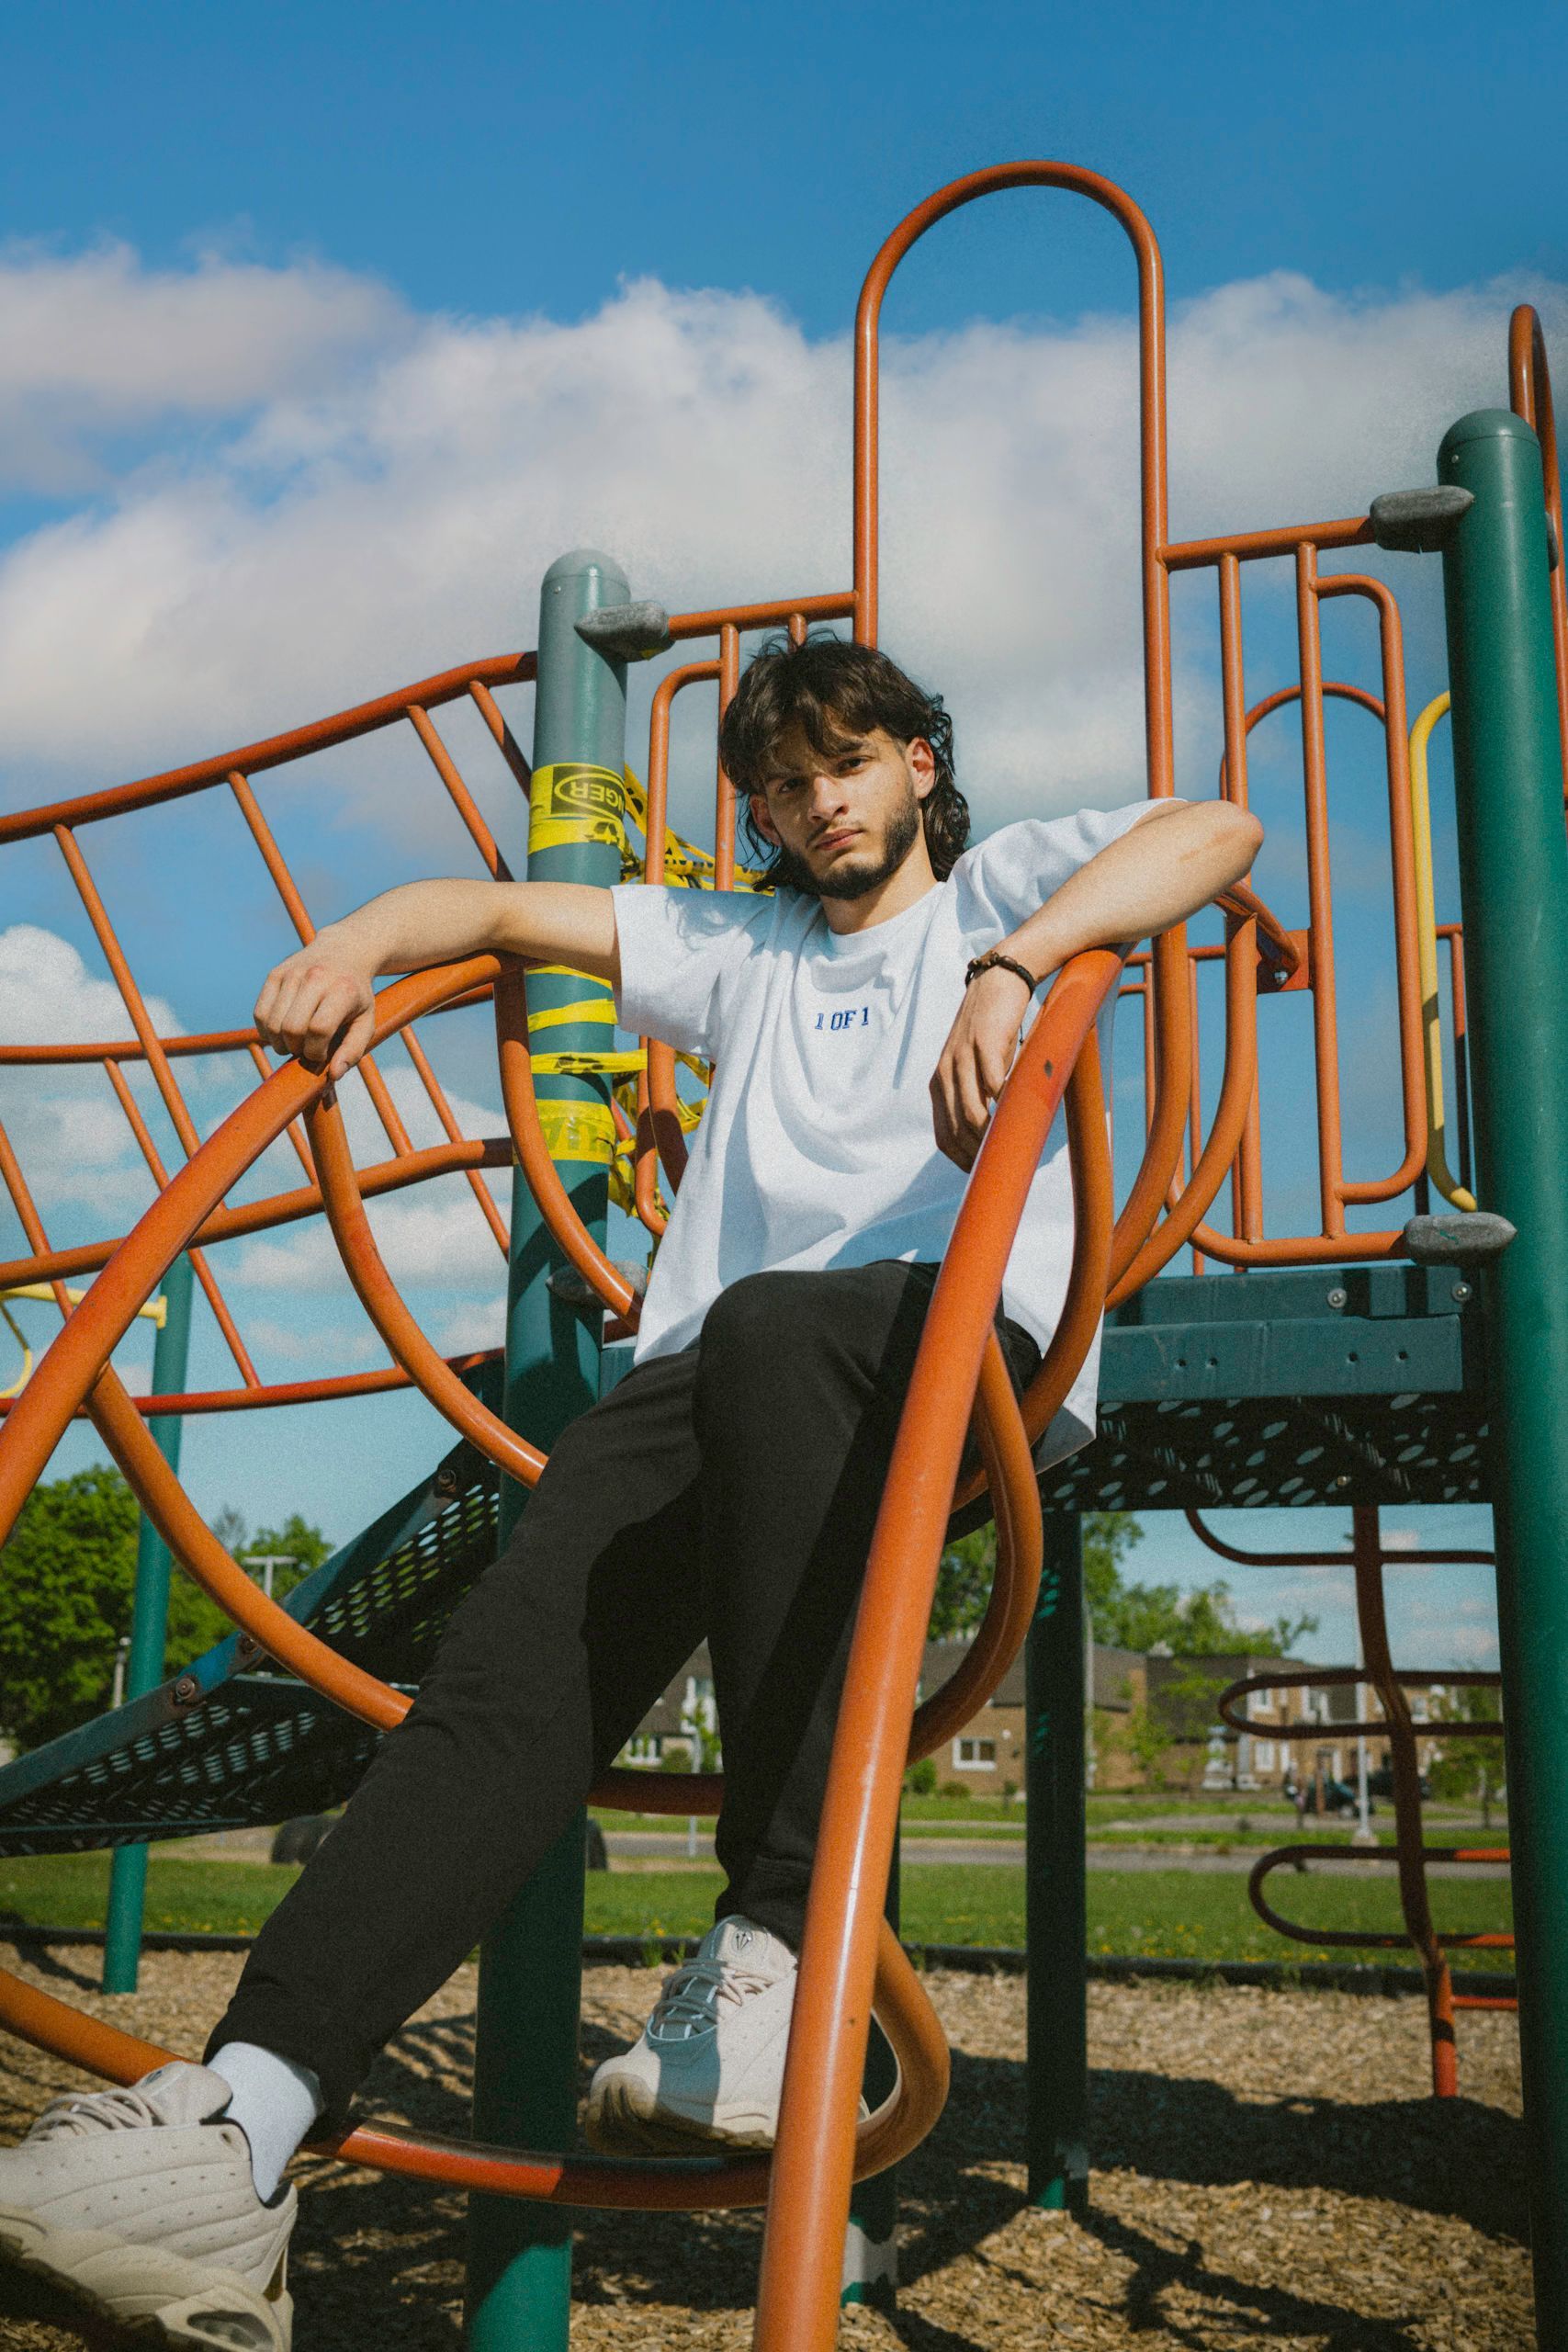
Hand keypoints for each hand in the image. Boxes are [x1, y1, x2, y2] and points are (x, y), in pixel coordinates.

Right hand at [254, 930, 376, 1079]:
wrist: (344, 952)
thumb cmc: (356, 995)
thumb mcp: (366, 1021)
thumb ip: (353, 1050)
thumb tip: (334, 1075)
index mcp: (342, 989)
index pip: (319, 1029)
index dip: (317, 1051)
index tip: (322, 1053)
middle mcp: (314, 977)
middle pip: (292, 1028)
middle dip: (297, 1048)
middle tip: (307, 1048)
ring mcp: (291, 974)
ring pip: (272, 1023)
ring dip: (280, 1043)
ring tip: (295, 1042)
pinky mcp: (274, 975)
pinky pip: (259, 1014)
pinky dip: (266, 1031)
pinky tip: (281, 1033)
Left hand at [930, 964, 1033, 1170]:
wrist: (998, 984)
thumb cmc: (992, 1032)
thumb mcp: (976, 1067)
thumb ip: (976, 1097)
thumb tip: (991, 1136)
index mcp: (941, 1083)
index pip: (944, 1135)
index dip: (961, 1159)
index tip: (981, 1173)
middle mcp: (946, 1074)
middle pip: (958, 1130)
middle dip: (978, 1155)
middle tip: (1002, 1167)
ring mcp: (963, 1059)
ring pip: (972, 1113)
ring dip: (991, 1136)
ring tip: (1011, 1146)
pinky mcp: (984, 1045)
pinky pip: (993, 1084)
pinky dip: (1005, 1103)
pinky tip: (1018, 1113)